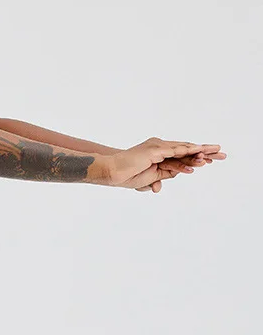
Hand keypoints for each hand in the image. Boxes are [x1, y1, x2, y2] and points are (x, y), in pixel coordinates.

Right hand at [108, 138, 225, 191]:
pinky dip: (187, 155)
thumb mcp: (147, 180)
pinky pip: (174, 153)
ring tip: (215, 154)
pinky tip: (199, 157)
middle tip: (222, 153)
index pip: (182, 154)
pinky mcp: (155, 151)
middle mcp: (160, 147)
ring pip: (183, 150)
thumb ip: (156, 180)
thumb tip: (159, 188)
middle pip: (187, 149)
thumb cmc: (126, 175)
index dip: (197, 156)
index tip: (212, 159)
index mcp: (159, 153)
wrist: (112, 172)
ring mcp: (158, 147)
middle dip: (205, 151)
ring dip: (200, 152)